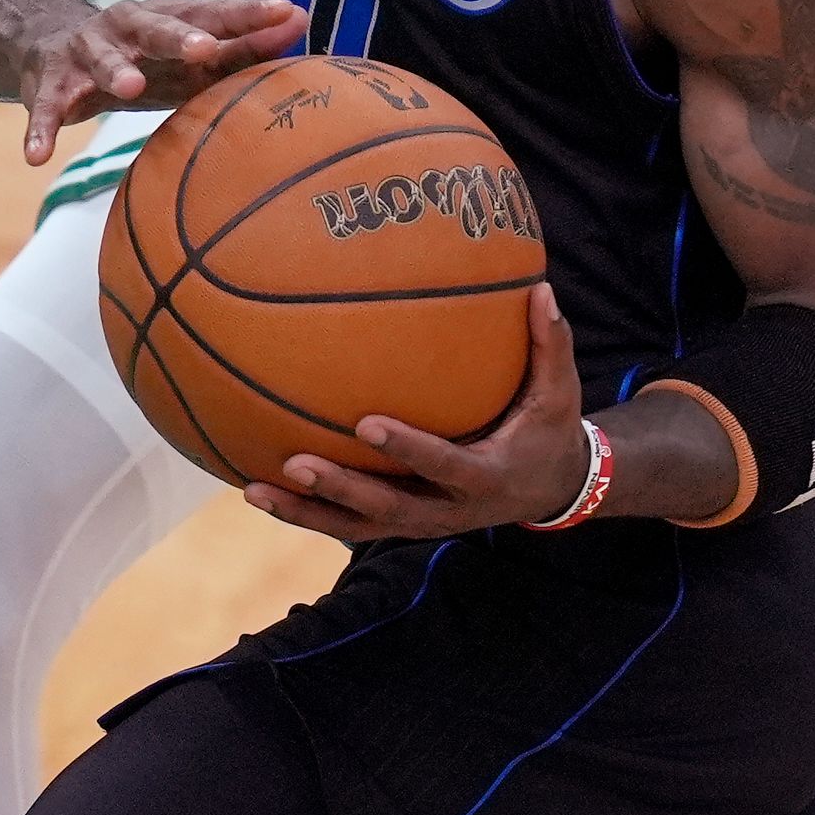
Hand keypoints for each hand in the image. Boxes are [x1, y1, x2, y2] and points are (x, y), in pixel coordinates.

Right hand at [16, 0, 306, 163]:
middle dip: (179, 35)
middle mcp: (127, 26)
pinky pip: (47, 107)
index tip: (286, 14)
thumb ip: (244, 43)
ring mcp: (87, 51)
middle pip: (155, 25)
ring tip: (129, 88)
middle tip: (206, 48)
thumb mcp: (191, 51)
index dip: (248, 14)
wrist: (53, 43)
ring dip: (115, 69)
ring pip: (100, 57)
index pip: (213, 13)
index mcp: (167, 18)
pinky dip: (40, 130)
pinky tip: (37, 157)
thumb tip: (302, 23)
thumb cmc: (145, 56)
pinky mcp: (51, 84)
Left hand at [247, 286, 589, 541]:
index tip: (365, 423)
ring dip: (306, 512)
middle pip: (388, 509)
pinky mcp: (403, 523)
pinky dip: (307, 511)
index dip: (407, 449)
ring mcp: (422, 521)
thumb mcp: (560, 393)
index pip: (443, 464)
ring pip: (357, 527)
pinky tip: (260, 488)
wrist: (549, 489)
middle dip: (340, 490)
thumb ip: (550, 344)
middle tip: (294, 463)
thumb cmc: (549, 430)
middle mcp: (448, 510)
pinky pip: (350, 523)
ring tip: (254, 491)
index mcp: (485, 476)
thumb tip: (541, 287)